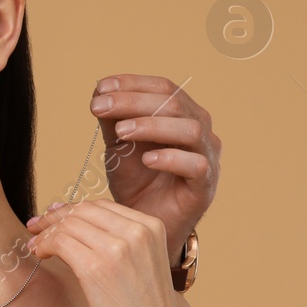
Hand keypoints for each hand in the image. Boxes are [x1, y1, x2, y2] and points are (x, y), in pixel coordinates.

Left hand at [25, 197, 195, 306]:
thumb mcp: (142, 261)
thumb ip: (119, 240)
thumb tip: (76, 222)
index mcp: (151, 226)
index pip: (101, 206)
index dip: (72, 209)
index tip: (53, 215)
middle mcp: (136, 231)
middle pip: (82, 210)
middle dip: (54, 216)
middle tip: (36, 226)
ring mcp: (117, 248)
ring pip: (68, 224)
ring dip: (46, 231)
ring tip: (35, 244)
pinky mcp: (96, 267)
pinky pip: (60, 242)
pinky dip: (44, 244)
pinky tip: (39, 254)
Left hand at [91, 75, 221, 266]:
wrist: (143, 223)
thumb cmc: (136, 181)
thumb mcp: (119, 146)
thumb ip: (113, 120)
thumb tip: (99, 92)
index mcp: (181, 115)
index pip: (163, 87)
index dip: (132, 83)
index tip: (100, 87)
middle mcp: (200, 130)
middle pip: (174, 103)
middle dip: (133, 101)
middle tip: (100, 107)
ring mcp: (207, 157)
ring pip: (190, 130)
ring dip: (152, 126)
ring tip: (121, 132)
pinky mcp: (206, 185)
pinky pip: (197, 165)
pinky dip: (171, 158)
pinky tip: (147, 159)